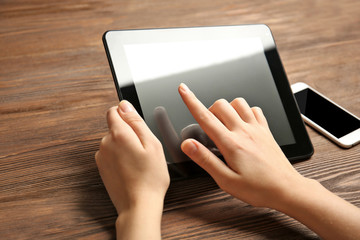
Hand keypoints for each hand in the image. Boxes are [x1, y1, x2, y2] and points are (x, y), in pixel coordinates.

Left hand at [95, 100, 169, 212]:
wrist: (138, 205)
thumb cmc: (150, 177)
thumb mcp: (152, 144)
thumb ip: (136, 121)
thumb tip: (125, 105)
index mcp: (118, 134)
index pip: (114, 111)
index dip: (127, 115)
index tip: (137, 126)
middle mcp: (105, 144)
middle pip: (115, 127)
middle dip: (128, 133)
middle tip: (144, 149)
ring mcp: (101, 157)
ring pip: (114, 142)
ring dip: (124, 146)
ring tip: (139, 161)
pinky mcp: (102, 168)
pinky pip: (111, 155)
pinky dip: (120, 158)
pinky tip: (132, 169)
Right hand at [179, 83, 303, 207]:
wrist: (286, 189)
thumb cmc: (258, 188)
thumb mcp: (226, 180)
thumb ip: (205, 159)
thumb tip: (188, 145)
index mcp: (231, 144)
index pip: (205, 117)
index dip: (191, 101)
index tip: (183, 90)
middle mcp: (244, 131)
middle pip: (220, 104)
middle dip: (208, 109)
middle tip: (207, 125)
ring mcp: (257, 129)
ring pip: (238, 102)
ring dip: (227, 108)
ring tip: (224, 122)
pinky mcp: (266, 130)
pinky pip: (255, 109)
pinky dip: (245, 110)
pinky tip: (243, 122)